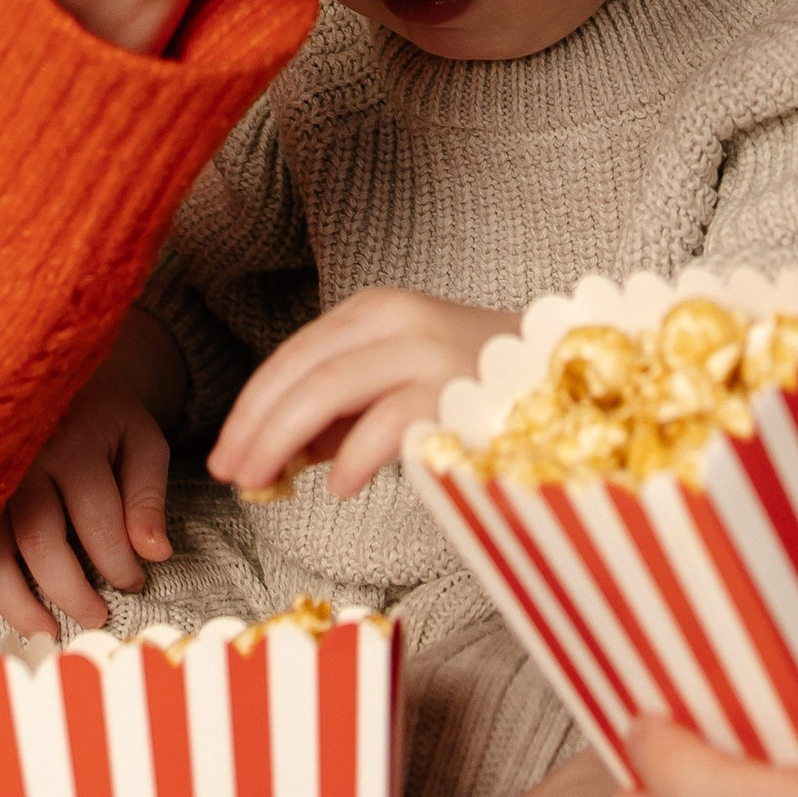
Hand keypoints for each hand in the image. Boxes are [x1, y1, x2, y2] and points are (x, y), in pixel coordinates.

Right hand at [0, 313, 184, 636]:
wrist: (50, 369)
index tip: (135, 584)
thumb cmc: (102, 415)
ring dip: (14, 599)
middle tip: (94, 619)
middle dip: (68, 592)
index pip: (99, 522)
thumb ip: (148, 496)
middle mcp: (24, 459)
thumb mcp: (141, 440)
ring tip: (42, 628)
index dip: (120, 565)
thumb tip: (156, 554)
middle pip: (40, 540)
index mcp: (76, 442)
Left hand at [208, 288, 510, 500]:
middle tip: (230, 474)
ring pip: (329, 388)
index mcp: (376, 310)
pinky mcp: (456, 390)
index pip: (293, 356)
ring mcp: (427, 351)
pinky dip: (352, 454)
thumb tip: (278, 454)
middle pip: (301, 370)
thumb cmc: (477, 384)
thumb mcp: (398, 380)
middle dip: (256, 426)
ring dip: (283, 440)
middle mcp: (397, 320)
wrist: (571, 374)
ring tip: (262, 483)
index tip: (225, 452)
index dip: (251, 406)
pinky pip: (387, 420)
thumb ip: (342, 409)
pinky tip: (336, 486)